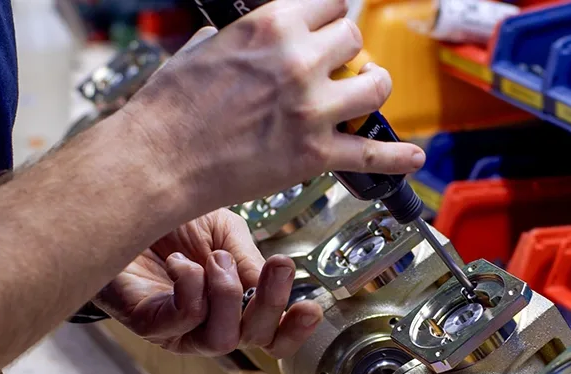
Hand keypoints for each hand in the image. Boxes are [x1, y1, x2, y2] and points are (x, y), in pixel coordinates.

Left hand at [96, 209, 323, 357]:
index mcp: (232, 304)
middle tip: (278, 265)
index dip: (294, 331)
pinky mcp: (147, 321)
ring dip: (228, 294)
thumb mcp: (224, 230)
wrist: (120, 203)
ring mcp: (177, 327)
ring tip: (214, 259)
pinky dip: (191, 289)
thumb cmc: (168, 219)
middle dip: (270, 303)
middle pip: (252, 340)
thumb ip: (249, 258)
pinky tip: (181, 263)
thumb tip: (272, 282)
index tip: (312, 307)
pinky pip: (181, 321)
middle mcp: (207, 323)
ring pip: (220, 340)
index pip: (270, 335)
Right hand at [122, 0, 424, 216]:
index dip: (331, 17)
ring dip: (371, 89)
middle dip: (346, 54)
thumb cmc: (169, 110)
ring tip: (363, 96)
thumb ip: (229, 40)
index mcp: (271, 25)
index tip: (328, 29)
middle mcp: (299, 61)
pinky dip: (396, 156)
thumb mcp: (198, 51)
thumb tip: (230, 39)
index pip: (331, 3)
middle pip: (354, 39)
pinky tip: (411, 155)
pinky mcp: (314, 155)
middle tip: (337, 68)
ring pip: (376, 86)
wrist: (159, 161)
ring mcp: (311, 109)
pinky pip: (372, 154)